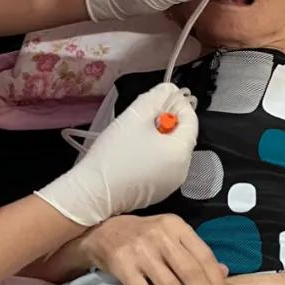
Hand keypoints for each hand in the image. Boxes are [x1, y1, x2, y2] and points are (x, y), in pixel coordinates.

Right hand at [36, 83, 196, 226]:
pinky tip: (134, 153)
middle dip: (166, 122)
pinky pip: (163, 166)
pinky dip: (154, 154)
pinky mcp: (158, 192)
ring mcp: (170, 184)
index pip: (191, 120)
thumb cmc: (114, 153)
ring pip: (171, 150)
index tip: (159, 99)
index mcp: (181, 152)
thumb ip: (157, 97)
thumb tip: (170, 91)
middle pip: (181, 136)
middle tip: (143, 116)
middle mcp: (182, 171)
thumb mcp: (136, 116)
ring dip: (159, 138)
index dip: (177, 104)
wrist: (93, 191)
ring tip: (136, 134)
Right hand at [83, 214, 230, 284]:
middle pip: (190, 272)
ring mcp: (141, 250)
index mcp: (176, 226)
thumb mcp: (170, 235)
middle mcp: (161, 236)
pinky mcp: (123, 265)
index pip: (204, 256)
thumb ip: (195, 252)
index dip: (217, 283)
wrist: (102, 230)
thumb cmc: (143, 235)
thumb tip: (224, 272)